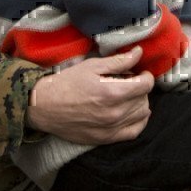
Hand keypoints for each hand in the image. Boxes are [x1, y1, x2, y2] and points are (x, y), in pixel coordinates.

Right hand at [26, 48, 153, 145]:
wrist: (43, 107)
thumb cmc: (67, 83)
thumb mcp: (92, 66)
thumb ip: (119, 61)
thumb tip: (139, 52)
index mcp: (112, 92)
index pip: (146, 84)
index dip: (146, 76)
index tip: (140, 73)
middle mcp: (115, 112)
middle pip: (144, 98)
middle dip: (140, 88)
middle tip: (128, 83)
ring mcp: (111, 128)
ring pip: (142, 114)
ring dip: (139, 103)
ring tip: (127, 97)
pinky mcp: (106, 138)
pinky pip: (135, 131)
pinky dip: (138, 121)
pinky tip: (131, 113)